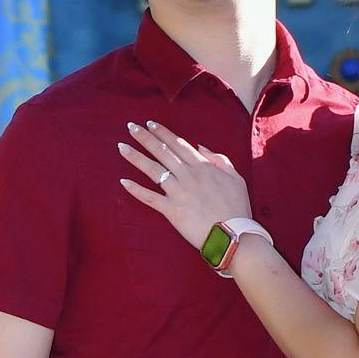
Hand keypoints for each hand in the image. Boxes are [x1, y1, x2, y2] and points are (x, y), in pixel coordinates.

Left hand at [116, 121, 252, 250]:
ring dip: (135, 157)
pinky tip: (123, 182)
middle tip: (131, 127)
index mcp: (203, 166)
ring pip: (152, 170)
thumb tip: (201, 147)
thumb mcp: (236, 178)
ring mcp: (178, 192)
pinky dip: (135, 190)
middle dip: (145, 138)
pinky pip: (149, 198)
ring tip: (121, 146)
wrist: (233, 234)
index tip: (150, 124)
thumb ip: (219, 159)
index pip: (178, 144)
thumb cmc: (237, 207)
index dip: (163, 133)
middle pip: (162, 152)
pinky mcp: (171, 210)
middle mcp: (188, 175)